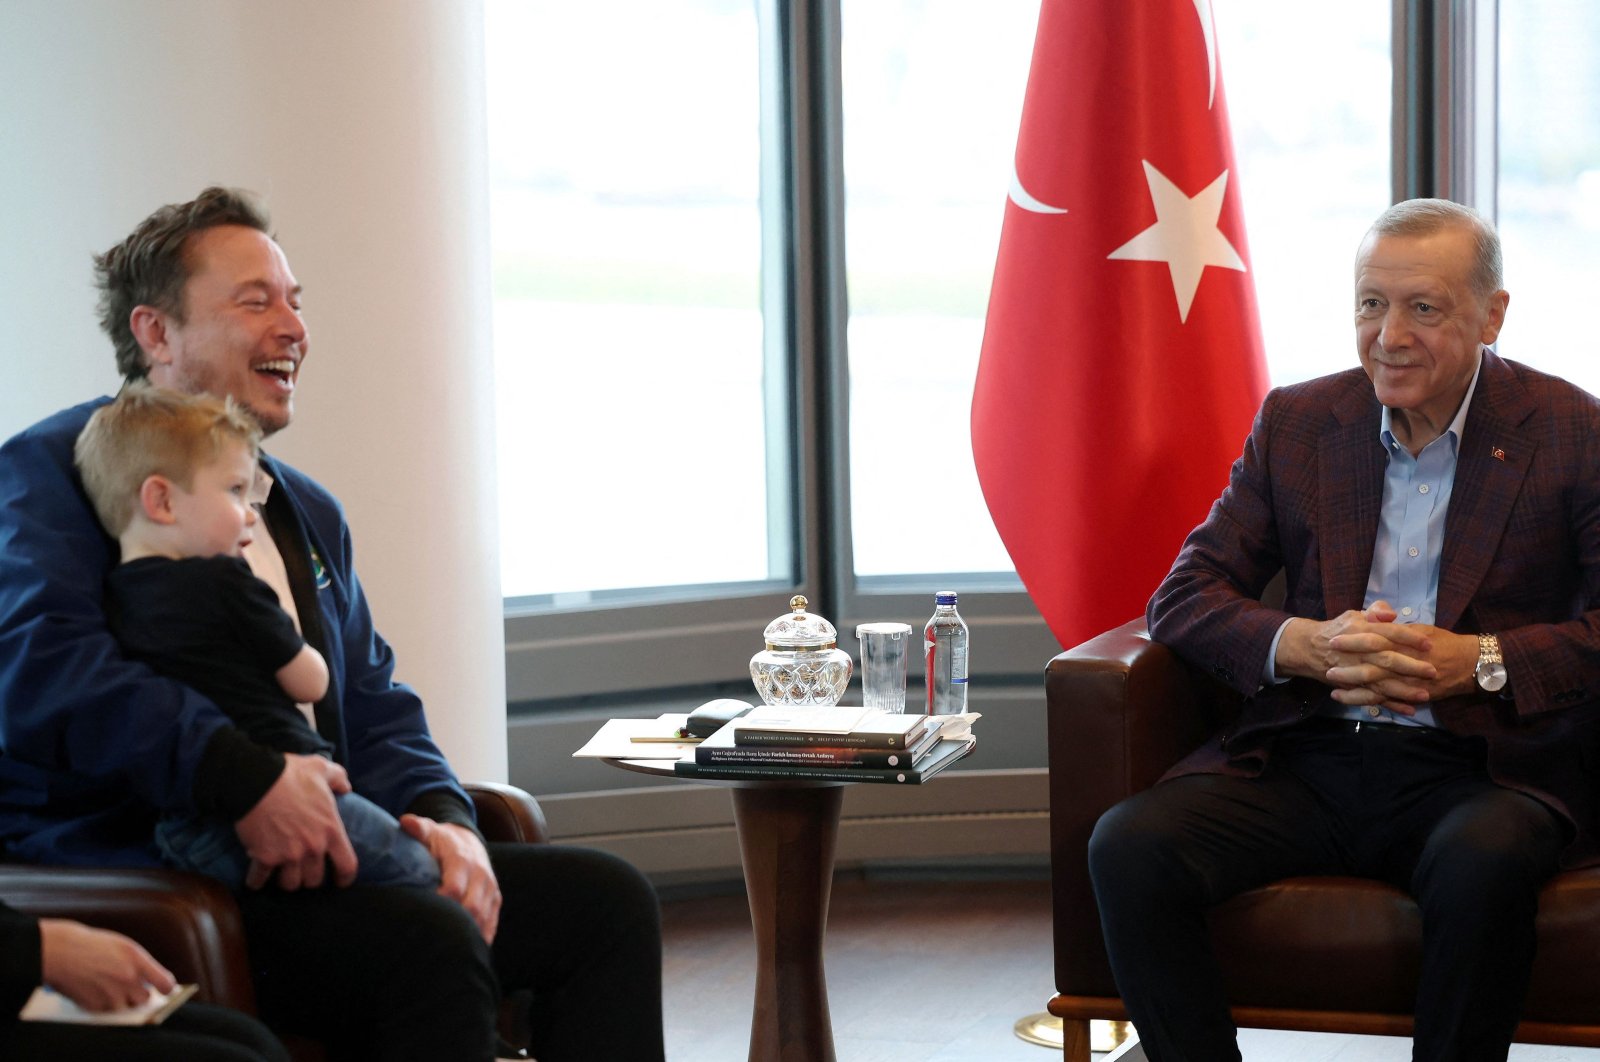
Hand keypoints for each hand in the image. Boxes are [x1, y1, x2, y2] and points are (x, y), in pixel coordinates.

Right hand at [38, 919, 175, 1011]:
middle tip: (128, 985)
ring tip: (106, 984)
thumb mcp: (123, 946)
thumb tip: (153, 983)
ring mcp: (111, 994)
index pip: (165, 983)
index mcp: (137, 960)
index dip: (167, 989)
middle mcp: (127, 979)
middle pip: (145, 999)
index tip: (166, 989)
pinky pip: (107, 1012)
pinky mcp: (95, 1006)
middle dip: (140, 994)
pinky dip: (103, 1005)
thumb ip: (140, 964)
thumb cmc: (92, 946)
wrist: (61, 951)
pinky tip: (94, 989)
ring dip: (120, 1000)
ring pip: (126, 1007)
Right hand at [234, 753, 357, 889]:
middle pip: (315, 879)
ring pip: (290, 884)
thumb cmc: (290, 774)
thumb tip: (346, 787)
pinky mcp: (264, 857)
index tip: (340, 882)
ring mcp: (288, 855)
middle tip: (303, 871)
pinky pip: (260, 879)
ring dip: (286, 881)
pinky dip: (256, 881)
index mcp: (330, 830)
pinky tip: (255, 880)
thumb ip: (338, 778)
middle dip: (310, 877)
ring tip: (282, 874)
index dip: (345, 877)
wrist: (256, 780)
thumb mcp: (321, 768)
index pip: (346, 865)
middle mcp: (312, 847)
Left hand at [401, 815, 500, 943]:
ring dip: (468, 935)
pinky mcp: (496, 900)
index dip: (439, 904)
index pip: (454, 888)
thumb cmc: (441, 840)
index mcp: (463, 860)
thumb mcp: (429, 830)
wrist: (468, 839)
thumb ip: (418, 828)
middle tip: (431, 940)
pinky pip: (492, 923)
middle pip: (472, 908)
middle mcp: (482, 875)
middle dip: (454, 925)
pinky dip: (481, 939)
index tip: (422, 915)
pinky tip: (466, 950)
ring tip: (446, 950)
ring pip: (483, 919)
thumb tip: (405, 821)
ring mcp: (491, 889)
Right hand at [1277, 602, 1437, 712]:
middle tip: (1433, 671)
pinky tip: (1409, 709)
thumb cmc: (1339, 630)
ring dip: (1403, 690)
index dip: (1408, 637)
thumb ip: (1375, 611)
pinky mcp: (1354, 686)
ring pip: (1381, 682)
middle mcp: (1359, 653)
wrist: (1310, 649)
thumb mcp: (1354, 615)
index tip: (1428, 643)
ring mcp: (1356, 672)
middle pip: (1386, 659)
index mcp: (1361, 631)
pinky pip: (1372, 697)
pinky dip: (1390, 705)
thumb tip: (1391, 613)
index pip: (1388, 633)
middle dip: (1410, 666)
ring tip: (1425, 695)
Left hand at [1327, 619, 1480, 707]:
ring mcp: (1408, 681)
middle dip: (1348, 666)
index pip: (1375, 639)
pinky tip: (1348, 699)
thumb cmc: (1442, 642)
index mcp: (1405, 642)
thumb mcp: (1419, 627)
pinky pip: (1385, 700)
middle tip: (1327, 665)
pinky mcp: (1411, 695)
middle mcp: (1406, 662)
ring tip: (1331, 686)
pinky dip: (1365, 700)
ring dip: (1352, 686)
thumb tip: (1372, 617)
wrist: (1470, 664)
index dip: (1353, 640)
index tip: (1334, 639)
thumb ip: (1394, 625)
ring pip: (1376, 686)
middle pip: (1372, 665)